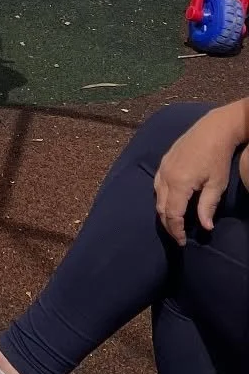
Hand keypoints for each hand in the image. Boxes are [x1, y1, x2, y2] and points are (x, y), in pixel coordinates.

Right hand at [154, 101, 245, 243]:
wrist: (212, 130)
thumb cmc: (217, 158)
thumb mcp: (216, 184)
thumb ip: (207, 206)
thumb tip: (205, 228)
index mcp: (178, 183)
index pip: (172, 214)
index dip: (176, 230)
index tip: (182, 243)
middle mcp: (165, 177)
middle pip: (161, 207)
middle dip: (168, 224)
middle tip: (177, 237)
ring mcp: (162, 168)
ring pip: (156, 196)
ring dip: (163, 212)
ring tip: (174, 222)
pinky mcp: (163, 162)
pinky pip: (157, 185)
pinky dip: (161, 198)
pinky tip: (171, 201)